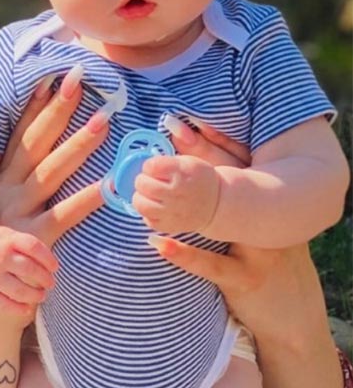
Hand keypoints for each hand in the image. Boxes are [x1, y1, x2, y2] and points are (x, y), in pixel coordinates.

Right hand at [0, 68, 107, 318]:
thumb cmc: (7, 236)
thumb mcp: (8, 199)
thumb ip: (27, 173)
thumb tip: (48, 137)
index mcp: (3, 177)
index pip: (22, 133)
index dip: (38, 106)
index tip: (55, 77)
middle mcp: (7, 189)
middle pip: (36, 144)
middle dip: (58, 112)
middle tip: (81, 84)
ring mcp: (18, 213)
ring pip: (51, 172)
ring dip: (77, 145)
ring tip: (102, 121)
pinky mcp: (34, 239)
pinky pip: (64, 215)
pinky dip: (87, 199)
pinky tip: (109, 183)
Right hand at [0, 224, 57, 312]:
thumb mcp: (10, 234)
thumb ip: (30, 245)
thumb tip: (57, 264)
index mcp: (7, 239)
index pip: (33, 247)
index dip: (48, 259)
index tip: (55, 267)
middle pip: (29, 270)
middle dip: (45, 279)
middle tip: (51, 283)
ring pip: (20, 290)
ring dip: (35, 295)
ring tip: (42, 295)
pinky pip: (5, 304)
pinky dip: (19, 309)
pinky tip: (28, 308)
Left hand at [133, 154, 220, 233]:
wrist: (216, 204)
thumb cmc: (196, 179)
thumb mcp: (186, 161)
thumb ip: (164, 161)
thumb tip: (141, 165)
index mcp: (182, 173)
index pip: (150, 166)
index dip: (148, 166)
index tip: (154, 168)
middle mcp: (177, 193)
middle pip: (142, 184)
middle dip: (142, 180)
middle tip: (149, 181)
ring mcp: (173, 212)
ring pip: (140, 204)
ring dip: (141, 197)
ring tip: (149, 195)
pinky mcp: (170, 226)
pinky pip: (147, 219)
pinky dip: (148, 213)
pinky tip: (156, 207)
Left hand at [151, 120, 342, 385]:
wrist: (292, 308)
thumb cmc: (260, 254)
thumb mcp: (244, 214)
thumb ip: (220, 179)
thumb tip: (183, 136)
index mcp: (264, 202)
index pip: (235, 165)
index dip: (207, 145)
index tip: (175, 126)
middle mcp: (264, 222)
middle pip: (225, 189)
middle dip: (186, 175)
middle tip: (144, 168)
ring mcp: (258, 251)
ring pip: (215, 224)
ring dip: (178, 210)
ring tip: (142, 199)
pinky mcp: (247, 279)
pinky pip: (215, 266)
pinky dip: (186, 256)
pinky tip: (159, 243)